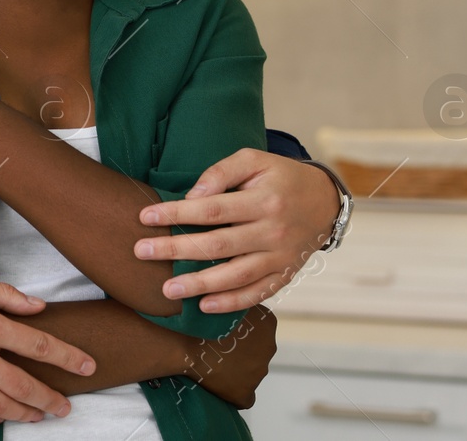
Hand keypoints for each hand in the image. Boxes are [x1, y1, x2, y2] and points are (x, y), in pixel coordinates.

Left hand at [133, 149, 338, 311]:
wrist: (325, 201)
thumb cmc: (280, 177)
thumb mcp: (254, 160)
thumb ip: (221, 172)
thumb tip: (193, 196)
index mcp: (264, 200)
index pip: (212, 210)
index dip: (177, 214)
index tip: (146, 217)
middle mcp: (272, 232)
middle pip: (217, 245)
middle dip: (176, 250)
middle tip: (141, 252)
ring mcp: (280, 257)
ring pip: (235, 276)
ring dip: (199, 284)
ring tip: (167, 289)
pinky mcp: (285, 275)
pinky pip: (257, 293)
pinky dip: (232, 302)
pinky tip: (205, 305)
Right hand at [181, 305, 276, 409]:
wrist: (183, 338)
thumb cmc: (200, 315)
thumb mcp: (223, 298)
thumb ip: (236, 303)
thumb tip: (231, 303)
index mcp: (267, 323)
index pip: (259, 328)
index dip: (240, 329)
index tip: (222, 328)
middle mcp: (268, 348)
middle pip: (256, 350)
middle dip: (239, 349)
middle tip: (214, 344)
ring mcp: (258, 373)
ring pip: (248, 372)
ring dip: (233, 368)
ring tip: (210, 360)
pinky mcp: (244, 393)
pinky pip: (241, 395)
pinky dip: (231, 391)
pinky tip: (214, 383)